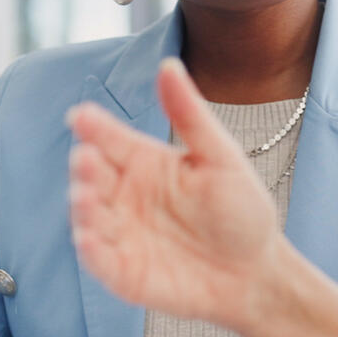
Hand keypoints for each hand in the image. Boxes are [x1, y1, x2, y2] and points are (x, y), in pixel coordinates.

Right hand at [67, 58, 281, 327]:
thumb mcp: (221, 156)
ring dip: (83, 207)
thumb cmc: (241, 210)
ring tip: (86, 196)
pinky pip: (99, 260)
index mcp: (144, 161)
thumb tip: (167, 64)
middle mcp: (125, 194)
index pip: (110, 138)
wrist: (256, 272)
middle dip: (86, 168)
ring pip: (89, 216)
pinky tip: (88, 238)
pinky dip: (90, 250)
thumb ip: (189, 114)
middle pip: (92, 175)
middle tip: (87, 159)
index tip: (80, 116)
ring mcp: (120, 232)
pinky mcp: (122, 271)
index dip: (93, 127)